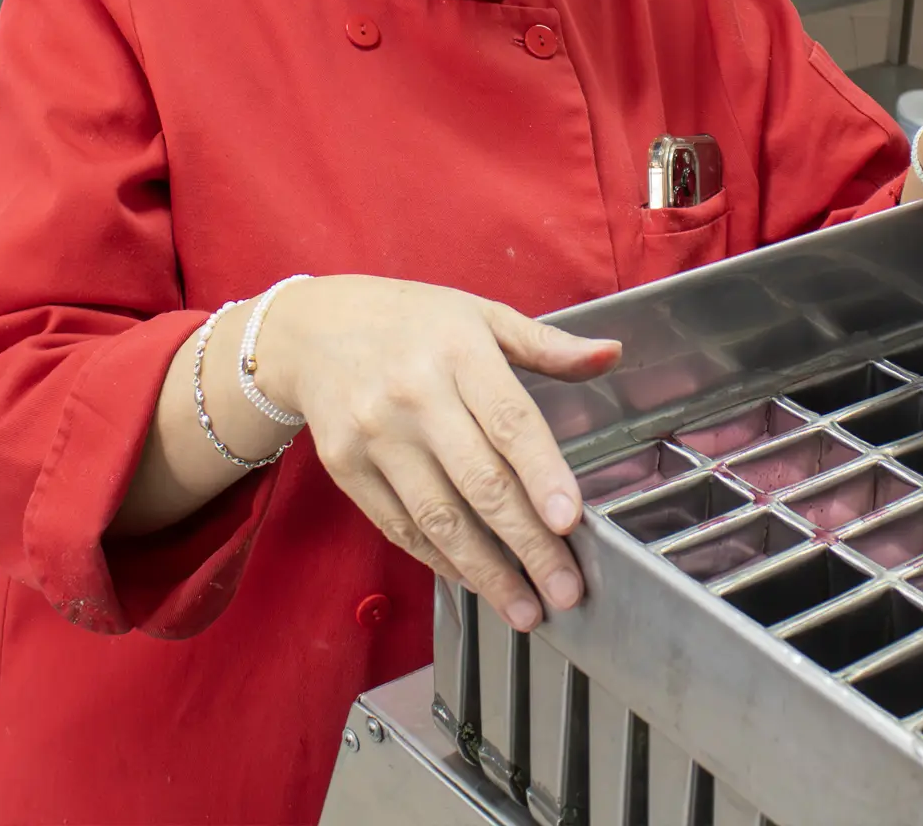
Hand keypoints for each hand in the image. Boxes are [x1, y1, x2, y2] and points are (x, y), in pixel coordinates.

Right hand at [256, 276, 620, 630]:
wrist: (312, 328)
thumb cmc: (410, 320)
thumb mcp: (481, 315)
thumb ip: (547, 343)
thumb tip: (609, 354)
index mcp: (459, 351)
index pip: (510, 420)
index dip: (542, 474)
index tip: (571, 519)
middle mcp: (414, 395)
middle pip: (480, 481)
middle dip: (528, 544)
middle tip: (566, 589)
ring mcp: (375, 434)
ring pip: (439, 516)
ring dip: (486, 571)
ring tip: (525, 607)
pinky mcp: (345, 467)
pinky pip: (399, 525)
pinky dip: (439, 559)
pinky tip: (473, 581)